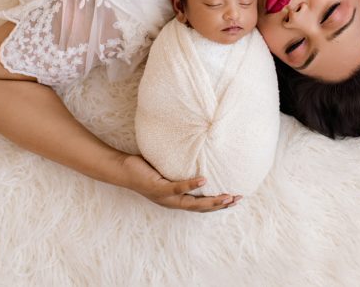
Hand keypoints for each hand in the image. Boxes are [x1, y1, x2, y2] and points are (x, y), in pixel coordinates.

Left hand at [119, 153, 240, 212]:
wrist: (121, 170)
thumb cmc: (144, 168)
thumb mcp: (166, 170)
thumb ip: (179, 168)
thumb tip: (195, 152)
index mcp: (176, 199)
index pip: (201, 206)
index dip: (218, 205)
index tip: (235, 199)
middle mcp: (172, 202)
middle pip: (201, 208)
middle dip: (220, 205)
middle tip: (238, 199)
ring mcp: (165, 197)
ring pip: (192, 203)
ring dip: (211, 201)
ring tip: (227, 196)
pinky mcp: (158, 188)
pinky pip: (177, 188)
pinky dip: (191, 185)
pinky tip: (204, 180)